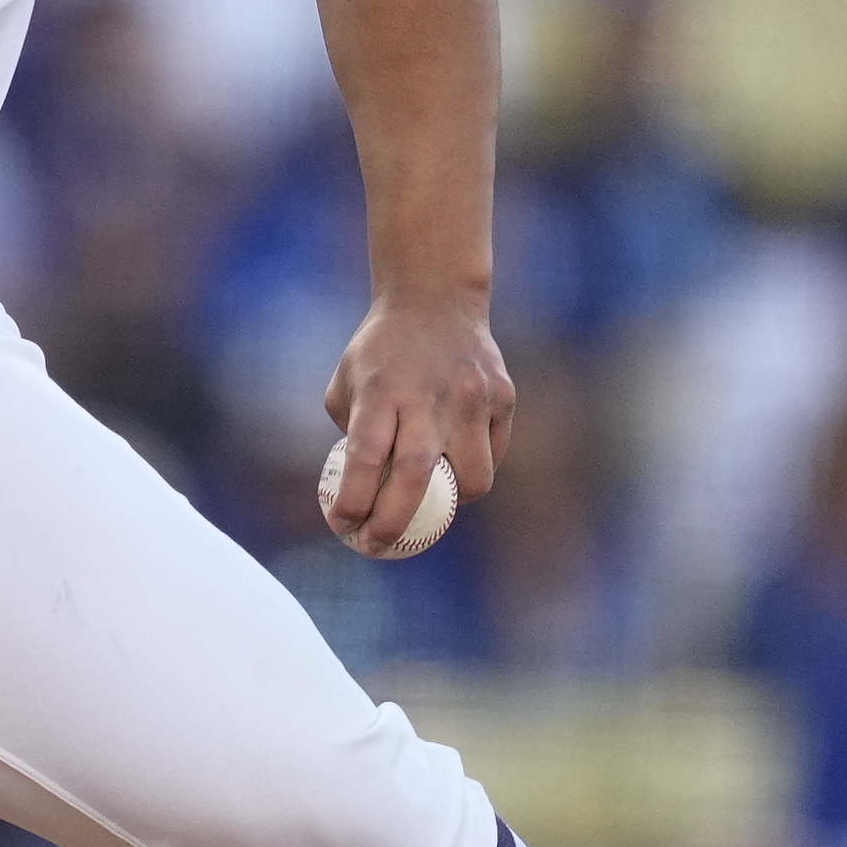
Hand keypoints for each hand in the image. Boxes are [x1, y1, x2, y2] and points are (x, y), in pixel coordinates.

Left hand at [318, 287, 511, 556]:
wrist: (436, 300)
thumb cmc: (381, 353)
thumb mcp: (348, 381)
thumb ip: (352, 434)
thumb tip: (356, 493)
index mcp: (381, 391)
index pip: (364, 457)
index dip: (353, 501)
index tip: (342, 525)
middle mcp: (428, 396)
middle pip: (415, 476)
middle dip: (394, 523)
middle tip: (378, 546)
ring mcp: (472, 398)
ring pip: (472, 479)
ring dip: (448, 504)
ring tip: (427, 506)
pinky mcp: (503, 399)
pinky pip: (491, 456)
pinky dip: (471, 472)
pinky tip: (453, 465)